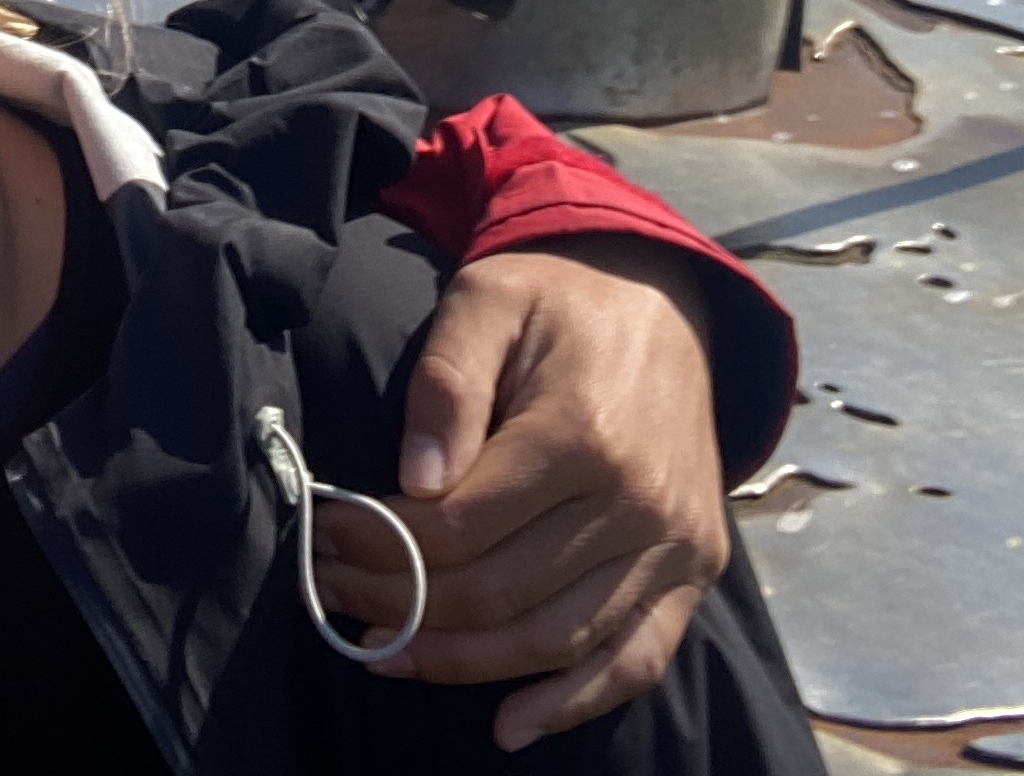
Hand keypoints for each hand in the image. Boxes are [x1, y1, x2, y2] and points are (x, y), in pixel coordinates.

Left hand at [315, 236, 728, 751]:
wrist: (662, 297)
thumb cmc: (560, 298)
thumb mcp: (488, 300)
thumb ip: (446, 380)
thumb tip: (415, 477)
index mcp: (582, 434)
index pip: (458, 529)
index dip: (380, 547)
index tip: (327, 536)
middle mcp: (638, 501)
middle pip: (498, 594)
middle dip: (401, 605)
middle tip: (336, 593)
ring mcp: (676, 543)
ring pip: (554, 640)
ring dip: (461, 662)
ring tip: (386, 651)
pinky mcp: (696, 567)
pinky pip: (637, 658)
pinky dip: (573, 704)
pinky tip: (507, 725)